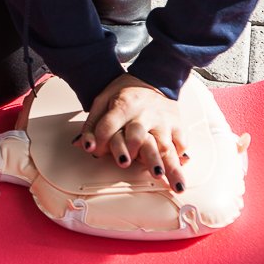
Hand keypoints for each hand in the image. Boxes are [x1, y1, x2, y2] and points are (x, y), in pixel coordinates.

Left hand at [75, 73, 188, 192]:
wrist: (153, 78)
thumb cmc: (125, 93)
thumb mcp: (103, 100)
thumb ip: (92, 123)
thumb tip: (82, 145)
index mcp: (123, 105)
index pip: (109, 124)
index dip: (100, 138)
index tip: (95, 151)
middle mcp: (144, 114)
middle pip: (138, 135)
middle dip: (132, 150)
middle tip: (125, 164)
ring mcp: (163, 121)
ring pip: (164, 145)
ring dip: (168, 166)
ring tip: (173, 185)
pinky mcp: (177, 125)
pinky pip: (180, 143)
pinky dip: (180, 158)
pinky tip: (180, 172)